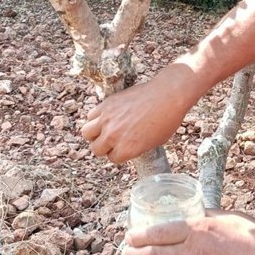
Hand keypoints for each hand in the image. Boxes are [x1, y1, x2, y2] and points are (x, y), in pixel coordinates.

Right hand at [81, 64, 197, 163]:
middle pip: (96, 149)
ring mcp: (107, 119)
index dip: (118, 153)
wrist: (167, 96)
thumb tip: (126, 146)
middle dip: (104, 146)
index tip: (122, 148)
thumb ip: (135, 147)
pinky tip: (106, 116)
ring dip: (95, 133)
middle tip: (112, 140)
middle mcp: (113, 136)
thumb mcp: (154, 142)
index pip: (112, 158)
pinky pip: (91, 116)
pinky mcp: (106, 104)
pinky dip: (96, 118)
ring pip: (86, 133)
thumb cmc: (167, 119)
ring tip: (104, 129)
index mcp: (126, 149)